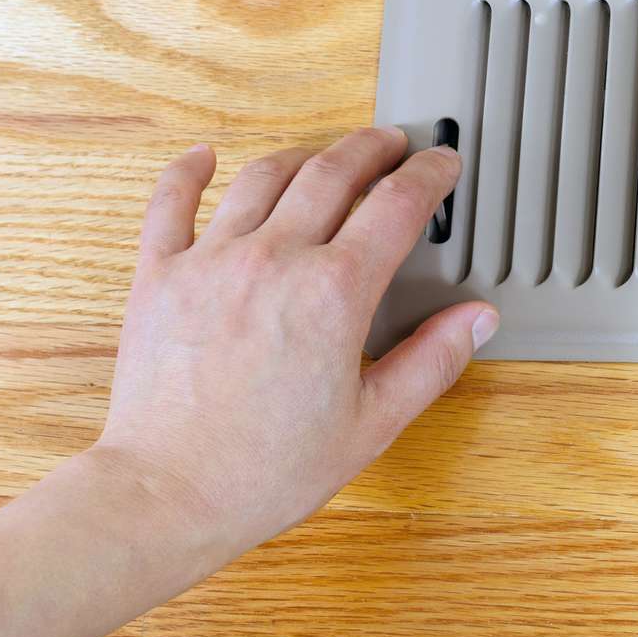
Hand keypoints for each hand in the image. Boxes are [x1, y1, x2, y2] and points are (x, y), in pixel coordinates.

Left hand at [90, 127, 497, 573]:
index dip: (428, 175)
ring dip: (302, 155)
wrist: (168, 493)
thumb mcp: (372, 425)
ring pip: (263, 176)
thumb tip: (477, 319)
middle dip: (371, 149)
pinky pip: (171, 203)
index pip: (397, 205)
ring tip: (322, 156)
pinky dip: (188, 172)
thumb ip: (431, 362)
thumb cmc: (265, 470)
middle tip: (391, 144)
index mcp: (334, 293)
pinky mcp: (159, 275)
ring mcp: (211, 260)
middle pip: (333, 172)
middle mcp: (274, 259)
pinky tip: (203, 157)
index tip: (441, 164)